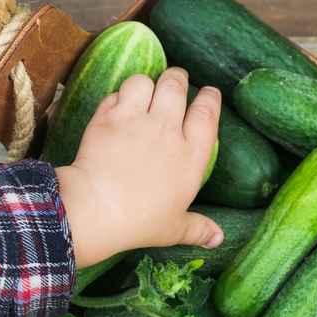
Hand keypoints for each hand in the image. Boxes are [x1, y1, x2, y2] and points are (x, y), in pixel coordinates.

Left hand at [56, 67, 223, 267]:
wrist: (98, 209)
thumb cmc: (140, 221)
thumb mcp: (174, 228)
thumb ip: (198, 228)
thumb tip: (218, 238)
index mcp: (190, 155)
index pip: (207, 114)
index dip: (210, 98)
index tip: (210, 92)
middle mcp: (167, 130)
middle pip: (175, 85)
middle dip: (176, 78)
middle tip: (175, 79)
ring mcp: (136, 120)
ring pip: (144, 81)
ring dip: (144, 83)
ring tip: (143, 90)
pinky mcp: (107, 118)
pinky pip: (115, 94)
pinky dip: (117, 96)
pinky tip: (117, 105)